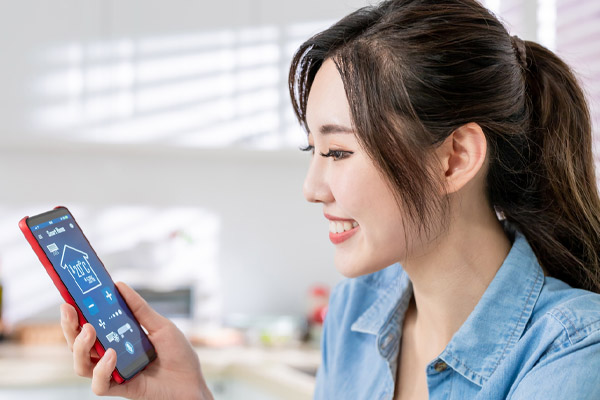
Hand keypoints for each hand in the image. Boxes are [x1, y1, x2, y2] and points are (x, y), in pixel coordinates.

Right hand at [60, 282, 213, 399]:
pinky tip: (111, 355)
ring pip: (81, 365)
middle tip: (70, 310)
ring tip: (90, 330)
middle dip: (69, 327)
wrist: (193, 382)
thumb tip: (119, 285)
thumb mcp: (160, 326)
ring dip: (80, 347)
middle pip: (78, 344)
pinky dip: (101, 370)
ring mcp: (114, 373)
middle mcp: (111, 355)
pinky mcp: (120, 389)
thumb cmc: (178, 355)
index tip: (69, 298)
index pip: (89, 326)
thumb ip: (139, 309)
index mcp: (118, 338)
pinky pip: (99, 385)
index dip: (76, 314)